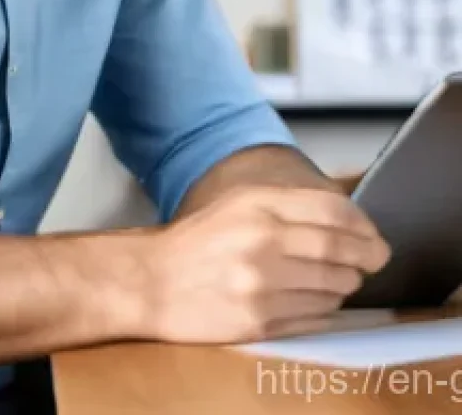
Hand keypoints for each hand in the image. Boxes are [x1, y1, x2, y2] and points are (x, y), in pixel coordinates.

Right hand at [139, 185, 390, 343]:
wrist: (152, 281)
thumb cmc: (196, 242)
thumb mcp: (237, 205)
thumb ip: (288, 206)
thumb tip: (348, 221)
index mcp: (256, 205)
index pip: (334, 211)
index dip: (364, 225)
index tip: (373, 236)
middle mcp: (262, 241)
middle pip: (340, 250)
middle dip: (365, 258)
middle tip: (371, 262)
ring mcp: (262, 283)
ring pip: (333, 287)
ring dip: (343, 286)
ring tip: (333, 281)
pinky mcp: (260, 319)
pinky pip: (315, 317)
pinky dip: (324, 310)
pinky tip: (312, 301)